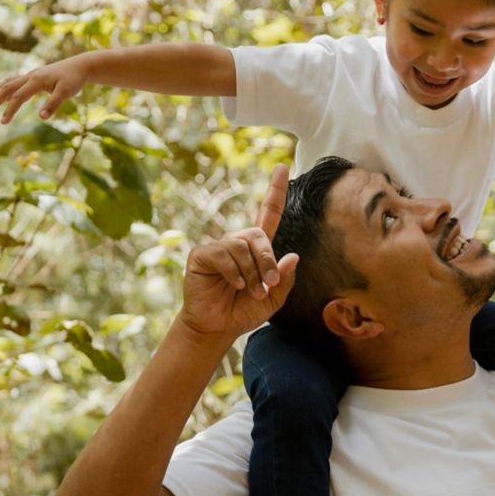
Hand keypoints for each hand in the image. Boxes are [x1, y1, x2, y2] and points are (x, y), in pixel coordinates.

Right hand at [0, 56, 90, 123]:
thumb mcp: (66, 92)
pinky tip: (2, 95)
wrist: (80, 65)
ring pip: (8, 83)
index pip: (18, 97)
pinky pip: (14, 81)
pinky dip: (5, 88)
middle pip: (7, 88)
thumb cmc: (74, 79)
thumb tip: (41, 118)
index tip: (2, 122)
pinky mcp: (34, 77)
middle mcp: (30, 76)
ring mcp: (31, 75)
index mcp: (36, 80)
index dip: (9, 110)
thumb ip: (53, 104)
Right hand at [177, 165, 298, 340]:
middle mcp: (237, 243)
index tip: (284, 167)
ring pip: (241, 246)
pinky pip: (223, 254)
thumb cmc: (243, 312)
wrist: (217, 328)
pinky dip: (233, 272)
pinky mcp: (202, 255)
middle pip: (257, 234)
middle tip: (267, 286)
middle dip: (266, 260)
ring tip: (249, 290)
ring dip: (251, 271)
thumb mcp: (273, 299)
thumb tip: (293, 255)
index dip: (276, 191)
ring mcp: (218, 247)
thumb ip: (284, 279)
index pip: (268, 213)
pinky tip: (234, 285)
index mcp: (256, 249)